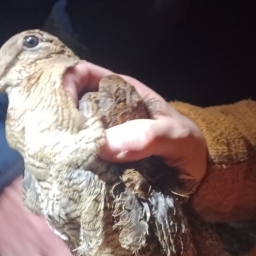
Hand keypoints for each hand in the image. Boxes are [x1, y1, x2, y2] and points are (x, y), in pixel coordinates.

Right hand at [63, 61, 208, 181]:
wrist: (201, 181)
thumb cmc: (190, 149)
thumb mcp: (176, 136)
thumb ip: (148, 136)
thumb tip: (104, 146)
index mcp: (121, 91)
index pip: (81, 74)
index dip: (65, 84)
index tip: (59, 108)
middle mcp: (106, 112)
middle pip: (69, 106)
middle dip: (59, 119)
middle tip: (54, 139)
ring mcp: (102, 138)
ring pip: (71, 135)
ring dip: (63, 146)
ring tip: (58, 159)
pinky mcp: (101, 163)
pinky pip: (79, 160)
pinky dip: (72, 165)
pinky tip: (66, 173)